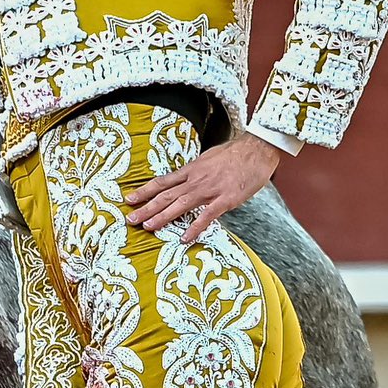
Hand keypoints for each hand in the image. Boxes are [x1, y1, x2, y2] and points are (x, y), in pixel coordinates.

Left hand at [123, 133, 281, 244]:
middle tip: (130, 219)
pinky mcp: (225, 200)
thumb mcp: (209, 158)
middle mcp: (196, 180)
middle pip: (166, 195)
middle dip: (146, 208)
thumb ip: (196, 170)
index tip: (129, 199)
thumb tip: (187, 178)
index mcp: (191, 169)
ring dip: (163, 217)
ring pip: (180, 205)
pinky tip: (185, 238)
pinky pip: (207, 216)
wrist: (257, 149)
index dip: (144, 191)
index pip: (162, 182)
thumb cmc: (235, 153)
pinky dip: (195, 227)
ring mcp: (210, 190)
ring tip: (148, 227)